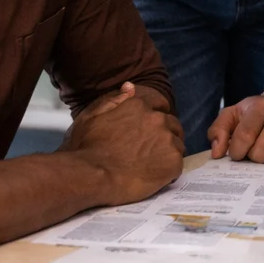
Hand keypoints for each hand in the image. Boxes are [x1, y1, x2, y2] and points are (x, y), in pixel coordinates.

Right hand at [61, 82, 183, 205]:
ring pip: (176, 144)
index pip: (160, 106)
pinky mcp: (173, 162)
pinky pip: (177, 164)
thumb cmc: (86, 148)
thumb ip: (114, 100)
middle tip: (149, 152)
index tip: (149, 131)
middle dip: (163, 135)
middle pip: (171, 125)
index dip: (156, 118)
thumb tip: (130, 86)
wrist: (90, 176)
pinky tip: (152, 176)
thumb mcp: (92, 116)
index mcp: (139, 105)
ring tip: (149, 166)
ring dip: (166, 152)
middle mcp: (157, 119)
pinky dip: (168, 170)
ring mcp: (167, 140)